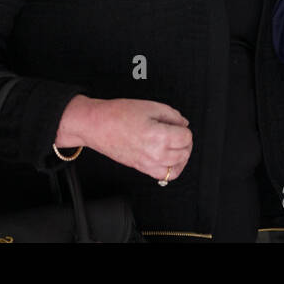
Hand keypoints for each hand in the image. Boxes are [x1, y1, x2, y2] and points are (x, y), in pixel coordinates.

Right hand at [56, 95, 192, 183]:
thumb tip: (183, 123)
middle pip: (183, 153)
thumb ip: (172, 115)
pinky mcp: (140, 168)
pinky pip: (162, 177)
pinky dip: (170, 169)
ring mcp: (147, 163)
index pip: (186, 138)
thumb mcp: (151, 106)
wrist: (97, 125)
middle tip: (178, 132)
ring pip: (176, 169)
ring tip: (177, 146)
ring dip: (181, 157)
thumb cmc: (118, 114)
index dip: (184, 129)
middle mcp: (154, 153)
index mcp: (158, 136)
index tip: (178, 124)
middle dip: (185, 142)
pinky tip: (169, 159)